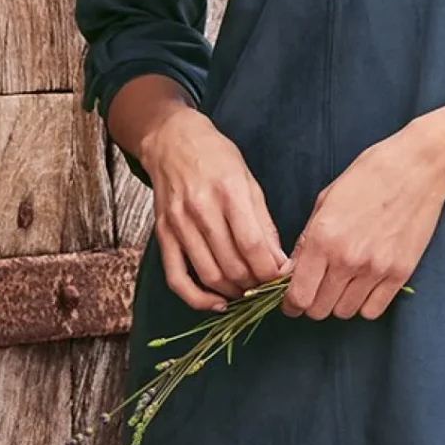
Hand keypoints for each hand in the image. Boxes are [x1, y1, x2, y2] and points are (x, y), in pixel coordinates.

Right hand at [139, 107, 288, 312]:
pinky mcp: (163, 235)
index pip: (252, 245)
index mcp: (228, 191)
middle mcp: (200, 209)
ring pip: (209, 275)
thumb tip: (279, 261)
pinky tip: (217, 303)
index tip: (282, 279)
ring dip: (233, 292)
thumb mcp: (248, 181)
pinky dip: (197, 298)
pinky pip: (176, 278)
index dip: (270, 271)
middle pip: (232, 264)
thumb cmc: (215, 157)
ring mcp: (178, 224)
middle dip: (255, 284)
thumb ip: (264, 223)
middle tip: (267, 286)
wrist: (171, 141)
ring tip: (248, 291)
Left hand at [283, 126, 444, 319]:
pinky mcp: (400, 274)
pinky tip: (364, 286)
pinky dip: (364, 304)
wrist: (416, 168)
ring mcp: (375, 269)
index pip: (298, 295)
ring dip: (339, 303)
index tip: (292, 303)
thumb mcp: (326, 201)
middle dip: (313, 303)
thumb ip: (306, 241)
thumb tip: (292, 272)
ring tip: (343, 284)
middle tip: (317, 290)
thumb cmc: (368, 177)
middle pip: (319, 310)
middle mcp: (347, 259)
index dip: (290, 305)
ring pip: (345, 312)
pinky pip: (373, 310)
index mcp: (323, 239)